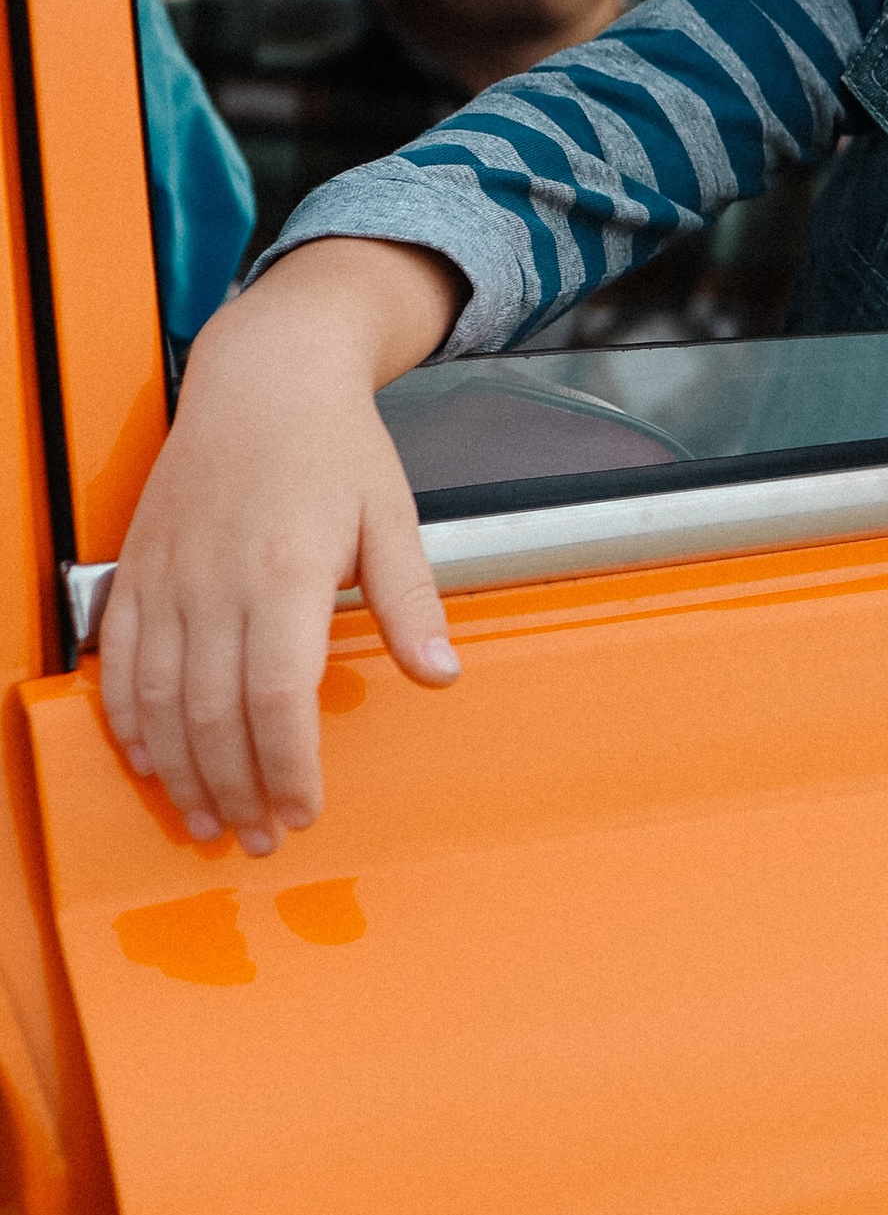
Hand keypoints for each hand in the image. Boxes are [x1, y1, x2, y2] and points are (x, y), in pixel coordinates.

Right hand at [99, 239, 466, 856]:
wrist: (264, 374)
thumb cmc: (334, 444)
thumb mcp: (392, 516)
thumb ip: (410, 602)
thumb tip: (442, 675)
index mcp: (285, 573)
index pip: (277, 699)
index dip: (286, 767)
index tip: (305, 811)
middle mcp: (215, 581)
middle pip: (214, 716)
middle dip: (237, 790)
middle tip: (260, 840)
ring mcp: (166, 578)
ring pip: (158, 701)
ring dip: (182, 772)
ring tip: (211, 819)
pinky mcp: (135, 572)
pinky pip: (117, 664)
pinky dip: (129, 722)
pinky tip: (153, 761)